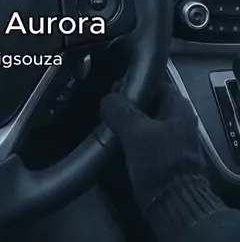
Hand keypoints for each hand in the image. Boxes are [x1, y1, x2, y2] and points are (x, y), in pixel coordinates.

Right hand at [100, 80, 205, 215]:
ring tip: (108, 123)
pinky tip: (117, 140)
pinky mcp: (166, 156)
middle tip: (108, 107)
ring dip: (129, 123)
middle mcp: (180, 119)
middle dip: (128, 104)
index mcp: (179, 107)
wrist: (174, 203)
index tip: (113, 90)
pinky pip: (146, 138)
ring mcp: (174, 139)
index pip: (154, 83)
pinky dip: (132, 137)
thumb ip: (119, 110)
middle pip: (149, 103)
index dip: (133, 83)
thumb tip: (107, 99)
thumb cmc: (158, 161)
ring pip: (146, 122)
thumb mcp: (134, 131)